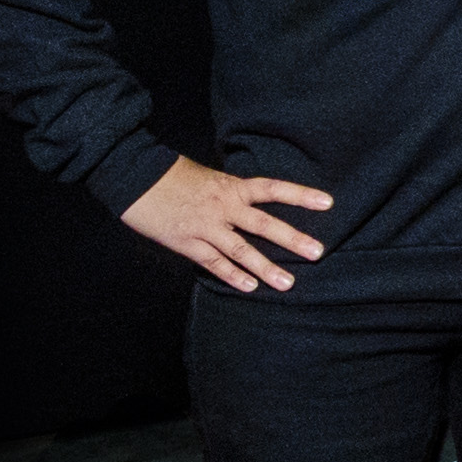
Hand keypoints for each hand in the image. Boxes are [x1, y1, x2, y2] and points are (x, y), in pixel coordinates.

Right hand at [123, 157, 324, 292]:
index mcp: (230, 186)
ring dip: (265, 268)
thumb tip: (249, 204)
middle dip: (292, 239)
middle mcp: (223, 207)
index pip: (272, 189)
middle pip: (263, 224)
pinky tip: (248, 287)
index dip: (300, 195)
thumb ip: (230, 193)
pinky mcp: (186, 243)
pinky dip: (231, 276)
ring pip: (241, 250)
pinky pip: (213, 263)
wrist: (133, 176)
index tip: (327, 203)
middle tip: (317, 252)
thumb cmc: (171, 174)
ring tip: (287, 284)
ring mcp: (205, 227)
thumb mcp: (207, 177)